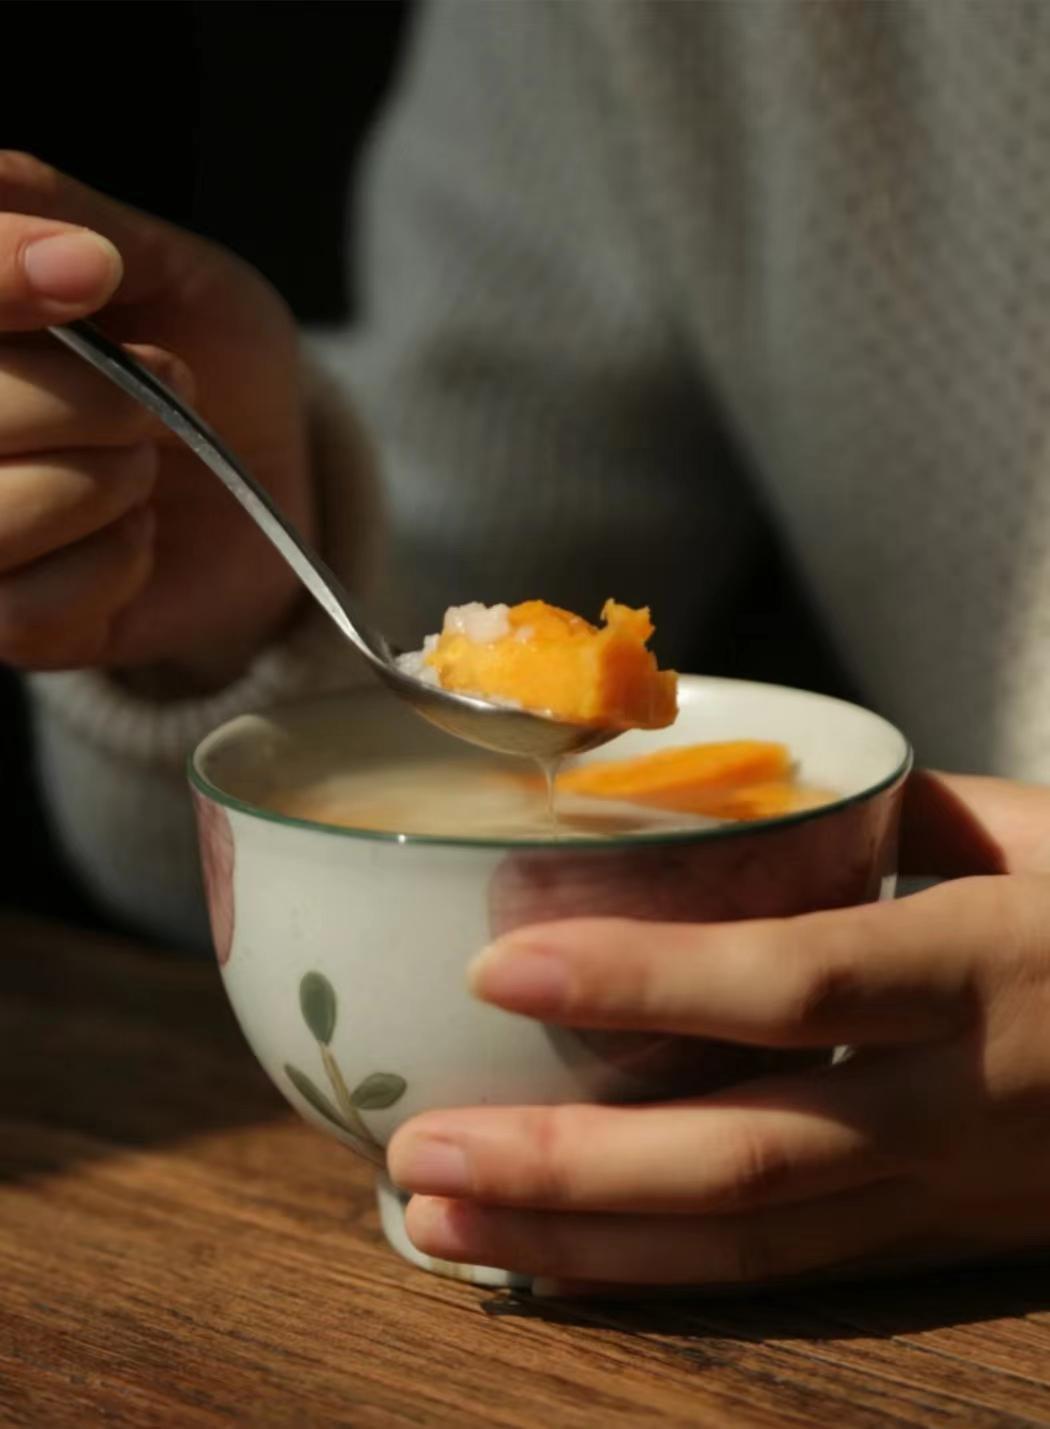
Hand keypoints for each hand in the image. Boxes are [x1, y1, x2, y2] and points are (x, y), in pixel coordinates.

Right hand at [0, 151, 312, 687]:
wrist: (272, 479)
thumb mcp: (164, 265)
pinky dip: (112, 565)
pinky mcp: (7, 622)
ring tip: (148, 465)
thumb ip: (63, 212)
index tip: (96, 272)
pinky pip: (23, 607)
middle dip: (88, 396)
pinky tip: (140, 537)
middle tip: (171, 386)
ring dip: (101, 482)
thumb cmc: (208, 360)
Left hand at [388, 771, 1049, 1287]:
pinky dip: (660, 1274)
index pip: (798, 983)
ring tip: (441, 1227)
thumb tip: (759, 806)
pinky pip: (787, 1274)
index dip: (646, 980)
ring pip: (751, 1247)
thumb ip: (893, 821)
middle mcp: (965, 1103)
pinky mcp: (946, 1245)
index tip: (502, 960)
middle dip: (566, 1170)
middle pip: (745, 1162)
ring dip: (583, 1245)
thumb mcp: (1036, 834)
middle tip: (414, 1155)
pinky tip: (556, 1261)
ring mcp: (953, 1196)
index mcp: (992, 967)